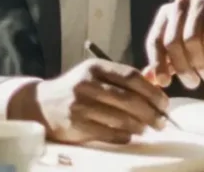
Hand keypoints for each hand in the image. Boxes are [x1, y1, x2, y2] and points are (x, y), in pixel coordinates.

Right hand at [8, 59, 168, 144]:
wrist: (39, 105)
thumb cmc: (75, 89)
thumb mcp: (95, 75)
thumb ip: (122, 78)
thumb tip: (156, 82)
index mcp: (95, 67)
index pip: (131, 77)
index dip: (152, 91)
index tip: (165, 102)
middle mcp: (87, 83)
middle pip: (128, 99)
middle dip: (151, 112)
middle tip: (162, 121)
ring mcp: (79, 105)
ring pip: (120, 117)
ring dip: (139, 125)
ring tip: (148, 128)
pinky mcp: (75, 125)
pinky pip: (107, 133)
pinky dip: (123, 136)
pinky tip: (130, 136)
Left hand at [143, 0, 203, 89]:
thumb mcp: (184, 51)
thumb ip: (166, 63)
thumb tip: (149, 79)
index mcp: (165, 15)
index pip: (154, 41)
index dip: (157, 63)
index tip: (165, 83)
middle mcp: (179, 6)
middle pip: (173, 42)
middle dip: (183, 68)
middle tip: (193, 85)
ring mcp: (198, 3)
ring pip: (192, 39)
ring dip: (202, 64)